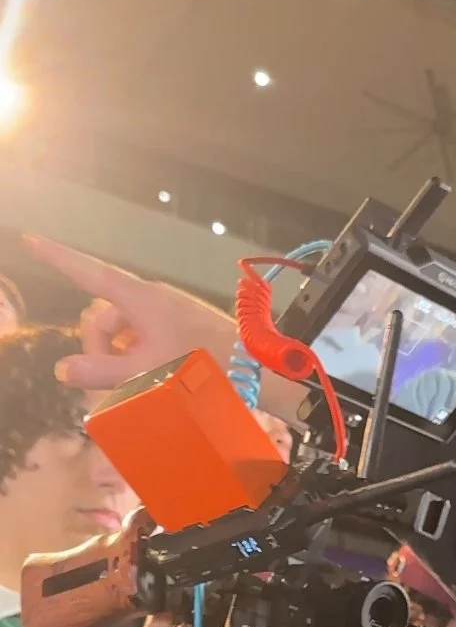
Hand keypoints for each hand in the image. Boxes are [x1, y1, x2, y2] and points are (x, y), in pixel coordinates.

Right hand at [24, 237, 238, 392]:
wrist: (255, 368)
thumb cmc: (202, 365)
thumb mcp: (146, 372)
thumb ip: (101, 372)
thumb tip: (62, 369)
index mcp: (138, 297)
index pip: (86, 271)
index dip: (56, 257)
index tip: (29, 239)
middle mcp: (149, 298)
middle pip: (101, 317)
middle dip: (97, 349)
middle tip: (110, 384)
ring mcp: (164, 312)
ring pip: (122, 332)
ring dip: (118, 358)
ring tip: (137, 387)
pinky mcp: (177, 326)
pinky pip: (142, 337)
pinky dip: (136, 358)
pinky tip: (150, 380)